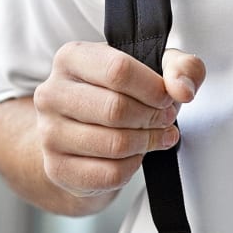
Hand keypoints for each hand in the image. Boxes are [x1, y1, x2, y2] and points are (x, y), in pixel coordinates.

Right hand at [33, 41, 205, 197]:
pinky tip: (136, 154)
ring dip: (146, 142)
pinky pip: (107, 174)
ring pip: (113, 144)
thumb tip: (183, 90)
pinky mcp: (56, 168)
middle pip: (115, 109)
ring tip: (155, 135)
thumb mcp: (154, 65)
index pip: (118, 70)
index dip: (152, 88)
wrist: (85, 125)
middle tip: (165, 119)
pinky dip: (132, 167)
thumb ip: (180, 68)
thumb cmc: (121, 89)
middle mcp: (52, 93)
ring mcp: (49, 133)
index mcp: (72, 57)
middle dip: (151, 117)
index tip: (167, 98)